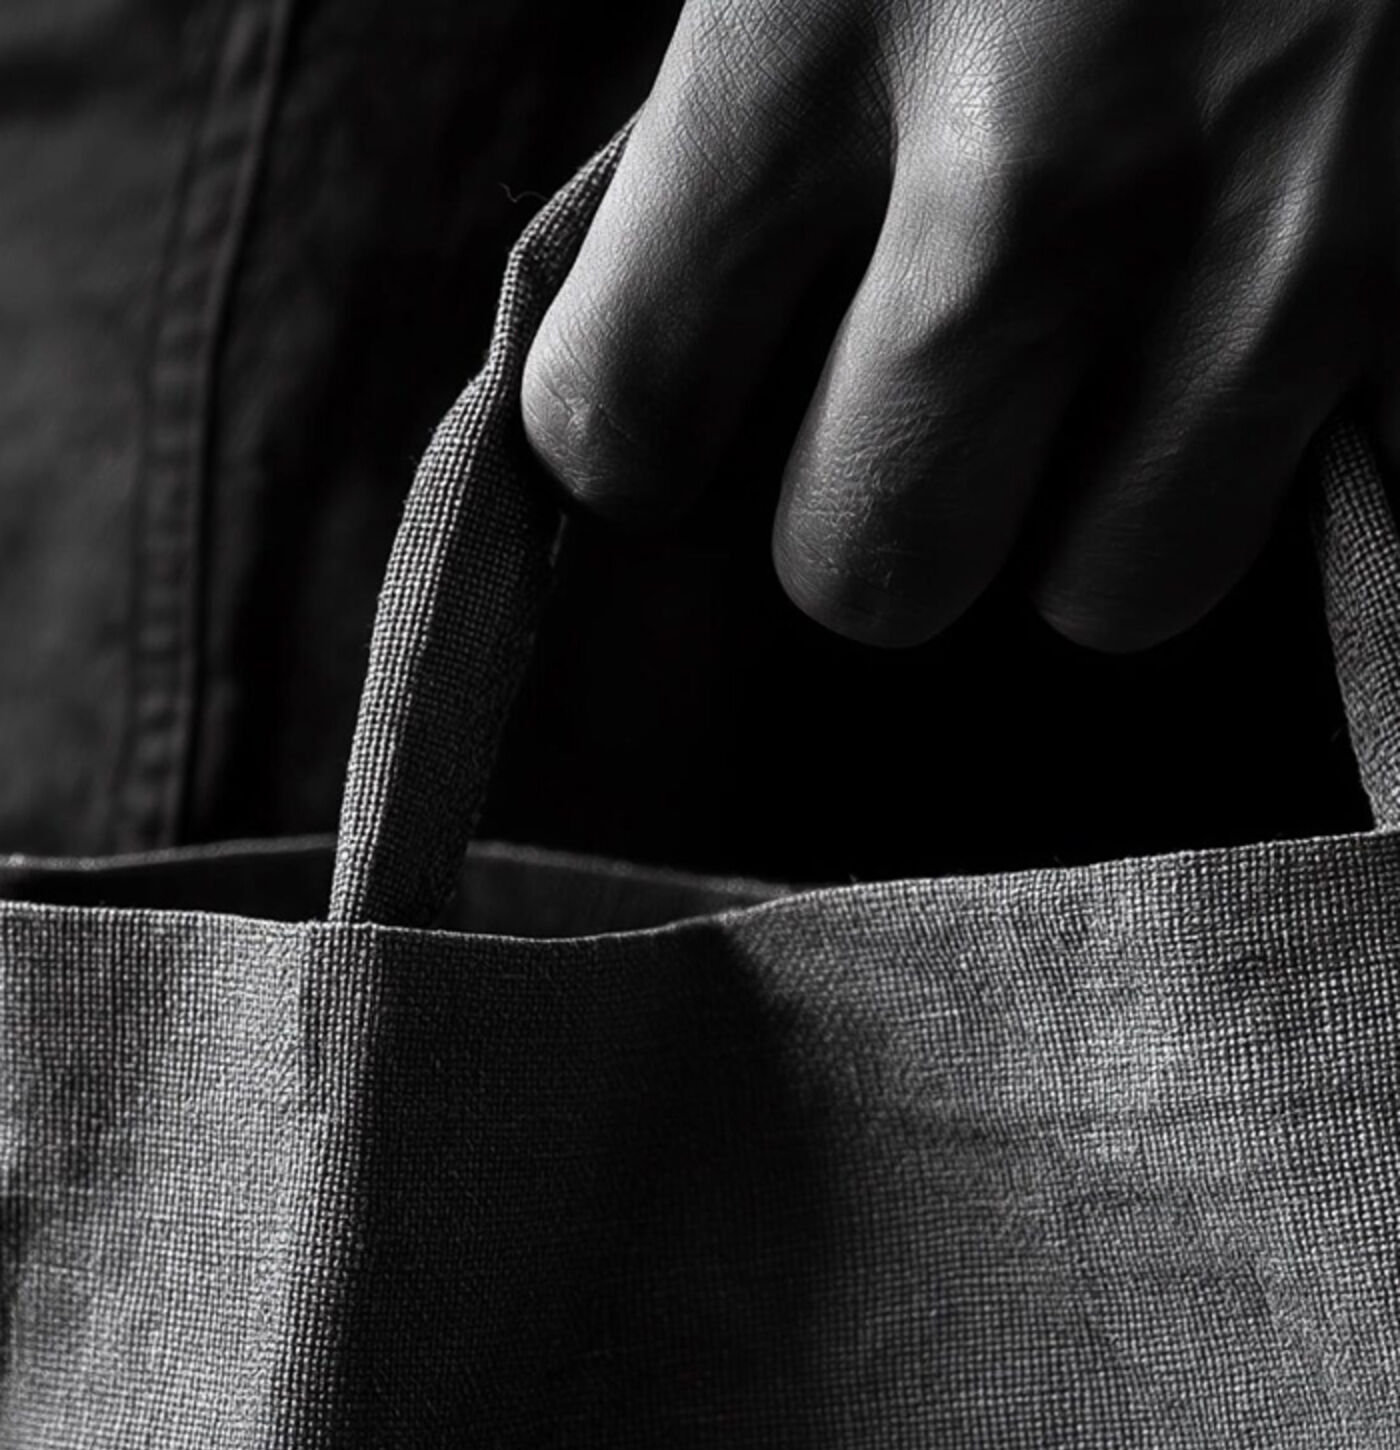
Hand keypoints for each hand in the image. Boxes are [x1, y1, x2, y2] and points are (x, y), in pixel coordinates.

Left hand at [520, 0, 1399, 651]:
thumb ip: (753, 42)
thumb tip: (671, 263)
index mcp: (815, 8)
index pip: (624, 417)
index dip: (637, 425)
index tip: (676, 387)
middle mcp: (1040, 171)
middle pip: (871, 572)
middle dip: (876, 506)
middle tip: (915, 391)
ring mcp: (1286, 236)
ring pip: (1111, 595)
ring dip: (1091, 513)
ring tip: (1123, 358)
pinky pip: (1347, 506)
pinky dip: (1291, 445)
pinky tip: (1278, 303)